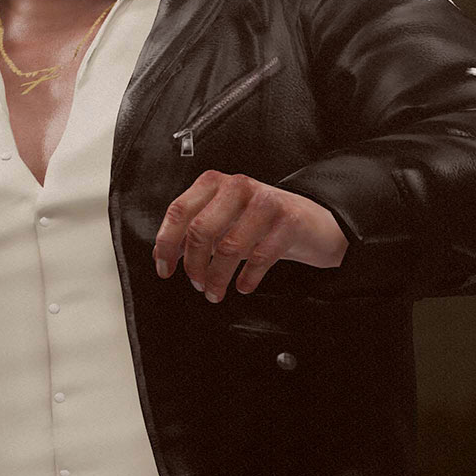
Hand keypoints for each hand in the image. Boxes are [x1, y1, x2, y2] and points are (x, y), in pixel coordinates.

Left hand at [152, 171, 348, 301]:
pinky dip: (247, 278)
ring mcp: (265, 201)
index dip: (166, 244)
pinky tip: (244, 285)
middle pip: (200, 230)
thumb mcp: (224, 221)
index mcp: (215, 183)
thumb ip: (194, 233)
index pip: (179, 211)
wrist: (312, 222)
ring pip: (229, 247)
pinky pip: (260, 257)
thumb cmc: (261, 222)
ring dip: (218, 277)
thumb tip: (163, 255)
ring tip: (215, 292)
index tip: (164, 269)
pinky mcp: (289, 220)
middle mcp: (238, 186)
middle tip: (196, 284)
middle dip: (194, 265)